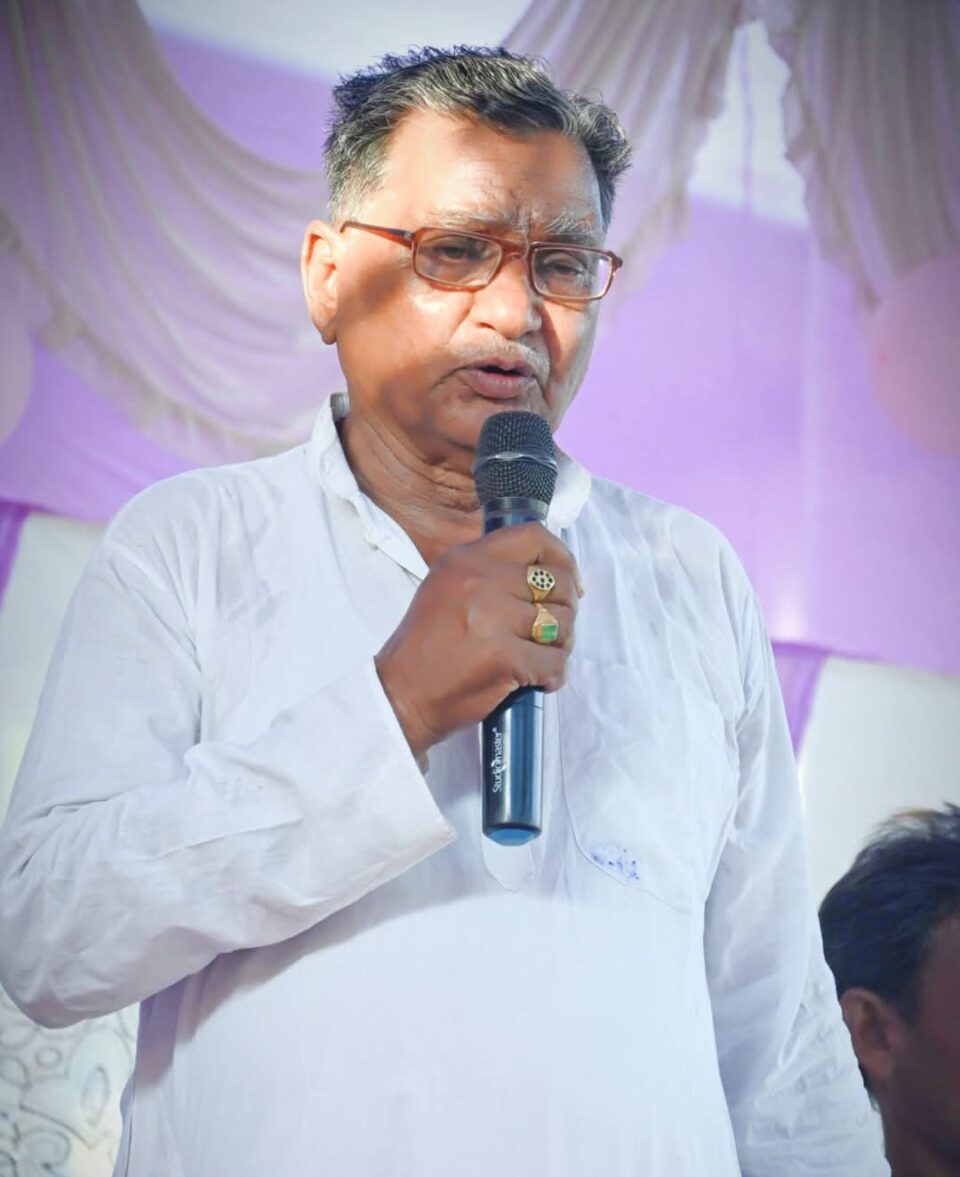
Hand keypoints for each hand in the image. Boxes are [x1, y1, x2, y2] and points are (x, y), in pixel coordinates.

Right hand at [375, 523, 580, 758]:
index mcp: (467, 558)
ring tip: (538, 658)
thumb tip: (551, 574)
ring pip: (562, 624)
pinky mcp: (505, 656)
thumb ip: (492, 573)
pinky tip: (535, 681)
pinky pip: (555, 662)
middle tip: (553, 632)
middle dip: (566, 611)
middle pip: (559, 583)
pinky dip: (552, 676)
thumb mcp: (448, 588)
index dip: (564, 560)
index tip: (570, 584)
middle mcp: (480, 580)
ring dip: (560, 646)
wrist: (401, 695)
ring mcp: (493, 617)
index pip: (534, 537)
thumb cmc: (427, 648)